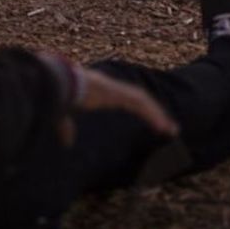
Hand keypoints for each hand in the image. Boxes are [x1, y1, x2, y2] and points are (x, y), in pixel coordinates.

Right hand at [57, 66, 178, 144]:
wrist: (58, 85)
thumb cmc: (58, 97)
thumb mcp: (63, 116)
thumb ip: (66, 128)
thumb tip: (67, 143)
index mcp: (101, 91)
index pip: (126, 99)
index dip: (139, 109)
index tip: (149, 120)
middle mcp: (111, 87)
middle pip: (139, 99)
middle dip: (153, 112)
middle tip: (167, 126)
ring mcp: (116, 88)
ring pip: (143, 101)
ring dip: (157, 114)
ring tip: (171, 129)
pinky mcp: (119, 93)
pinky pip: (141, 104)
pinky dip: (154, 115)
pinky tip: (163, 126)